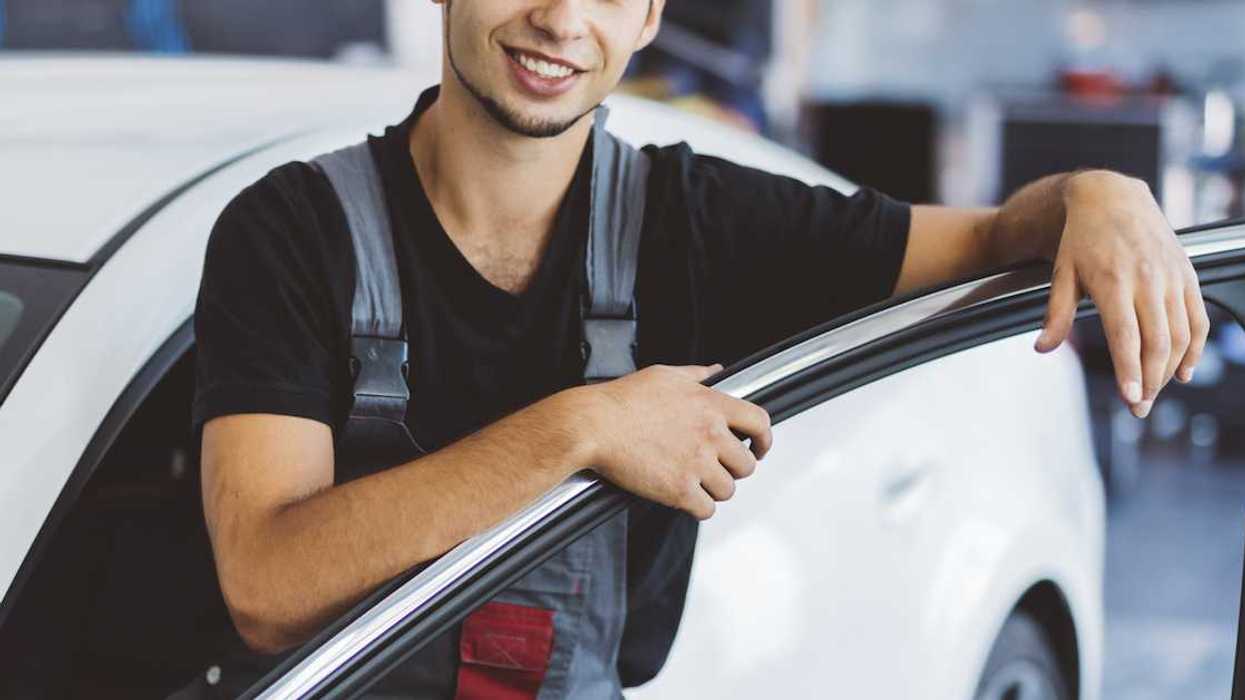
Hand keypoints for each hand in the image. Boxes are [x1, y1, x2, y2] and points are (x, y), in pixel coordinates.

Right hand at [574, 364, 772, 519]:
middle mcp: (710, 434)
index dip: (764, 440)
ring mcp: (697, 464)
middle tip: (716, 468)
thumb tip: (715, 371)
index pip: (760, 423)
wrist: (593, 425)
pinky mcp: (680, 490)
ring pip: (728, 490)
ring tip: (696, 482)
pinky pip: (706, 510)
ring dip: (715, 489)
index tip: (759, 448)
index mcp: (711, 405)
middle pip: (746, 464)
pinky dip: (698, 507)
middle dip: (733, 468)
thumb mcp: (665, 375)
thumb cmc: (622, 400)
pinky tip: (685, 497)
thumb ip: (697, 375)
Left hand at [1034, 171, 1209, 418]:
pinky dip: (1195, 348)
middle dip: (1149, 381)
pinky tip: (1183, 371)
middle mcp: (1148, 280)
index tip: (1130, 398)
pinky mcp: (1186, 275)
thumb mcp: (1061, 273)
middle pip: (1156, 341)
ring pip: (1180, 334)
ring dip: (1169, 370)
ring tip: (1153, 393)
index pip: (1126, 335)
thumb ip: (1056, 314)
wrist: (1112, 196)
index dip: (1129, 370)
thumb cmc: (1081, 238)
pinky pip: (1197, 318)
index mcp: (1113, 281)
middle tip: (1137, 409)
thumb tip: (1042, 349)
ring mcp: (1172, 277)